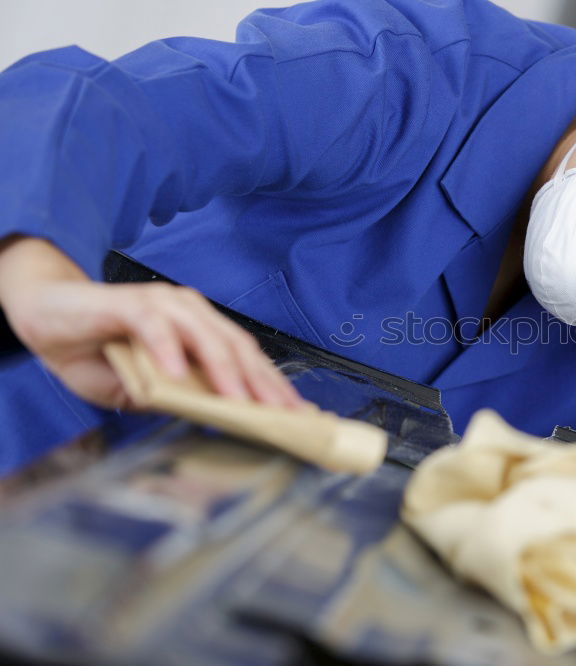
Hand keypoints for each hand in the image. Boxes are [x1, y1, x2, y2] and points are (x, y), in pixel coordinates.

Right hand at [0, 236, 302, 410]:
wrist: (45, 317)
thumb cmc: (97, 351)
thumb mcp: (142, 388)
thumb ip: (174, 398)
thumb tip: (210, 417)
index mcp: (202, 331)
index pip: (247, 359)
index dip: (273, 385)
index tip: (296, 413)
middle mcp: (191, 313)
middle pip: (238, 347)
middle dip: (262, 383)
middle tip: (280, 413)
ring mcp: (163, 305)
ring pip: (205, 335)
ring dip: (223, 370)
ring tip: (239, 401)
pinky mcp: (128, 303)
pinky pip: (154, 325)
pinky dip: (167, 349)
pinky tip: (176, 373)